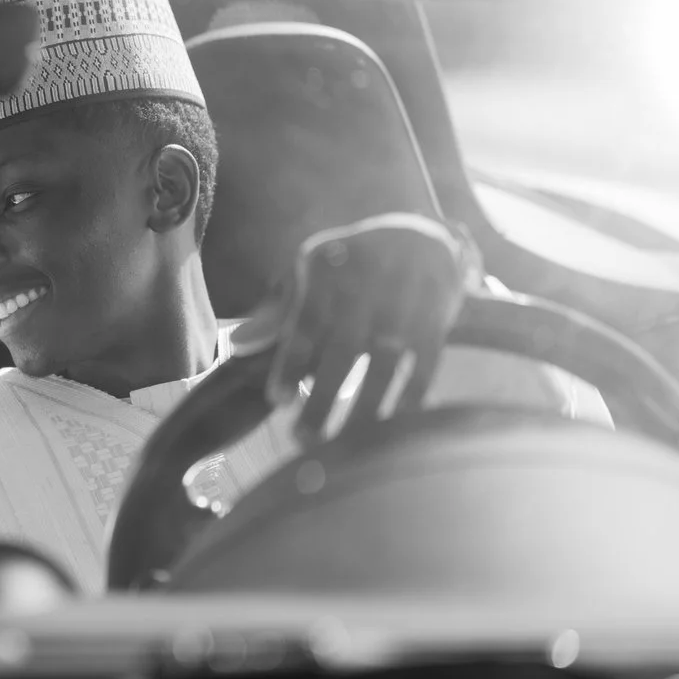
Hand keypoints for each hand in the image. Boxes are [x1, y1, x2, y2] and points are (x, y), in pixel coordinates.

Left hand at [258, 213, 475, 442]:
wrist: (419, 234)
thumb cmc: (349, 265)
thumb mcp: (311, 271)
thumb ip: (278, 309)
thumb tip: (239, 345)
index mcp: (328, 265)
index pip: (305, 321)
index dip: (291, 362)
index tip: (278, 401)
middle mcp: (368, 278)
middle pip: (342, 347)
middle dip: (323, 397)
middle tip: (303, 440)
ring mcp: (407, 296)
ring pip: (384, 361)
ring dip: (364, 407)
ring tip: (344, 445)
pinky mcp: (439, 313)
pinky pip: (424, 362)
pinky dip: (411, 395)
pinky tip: (395, 425)